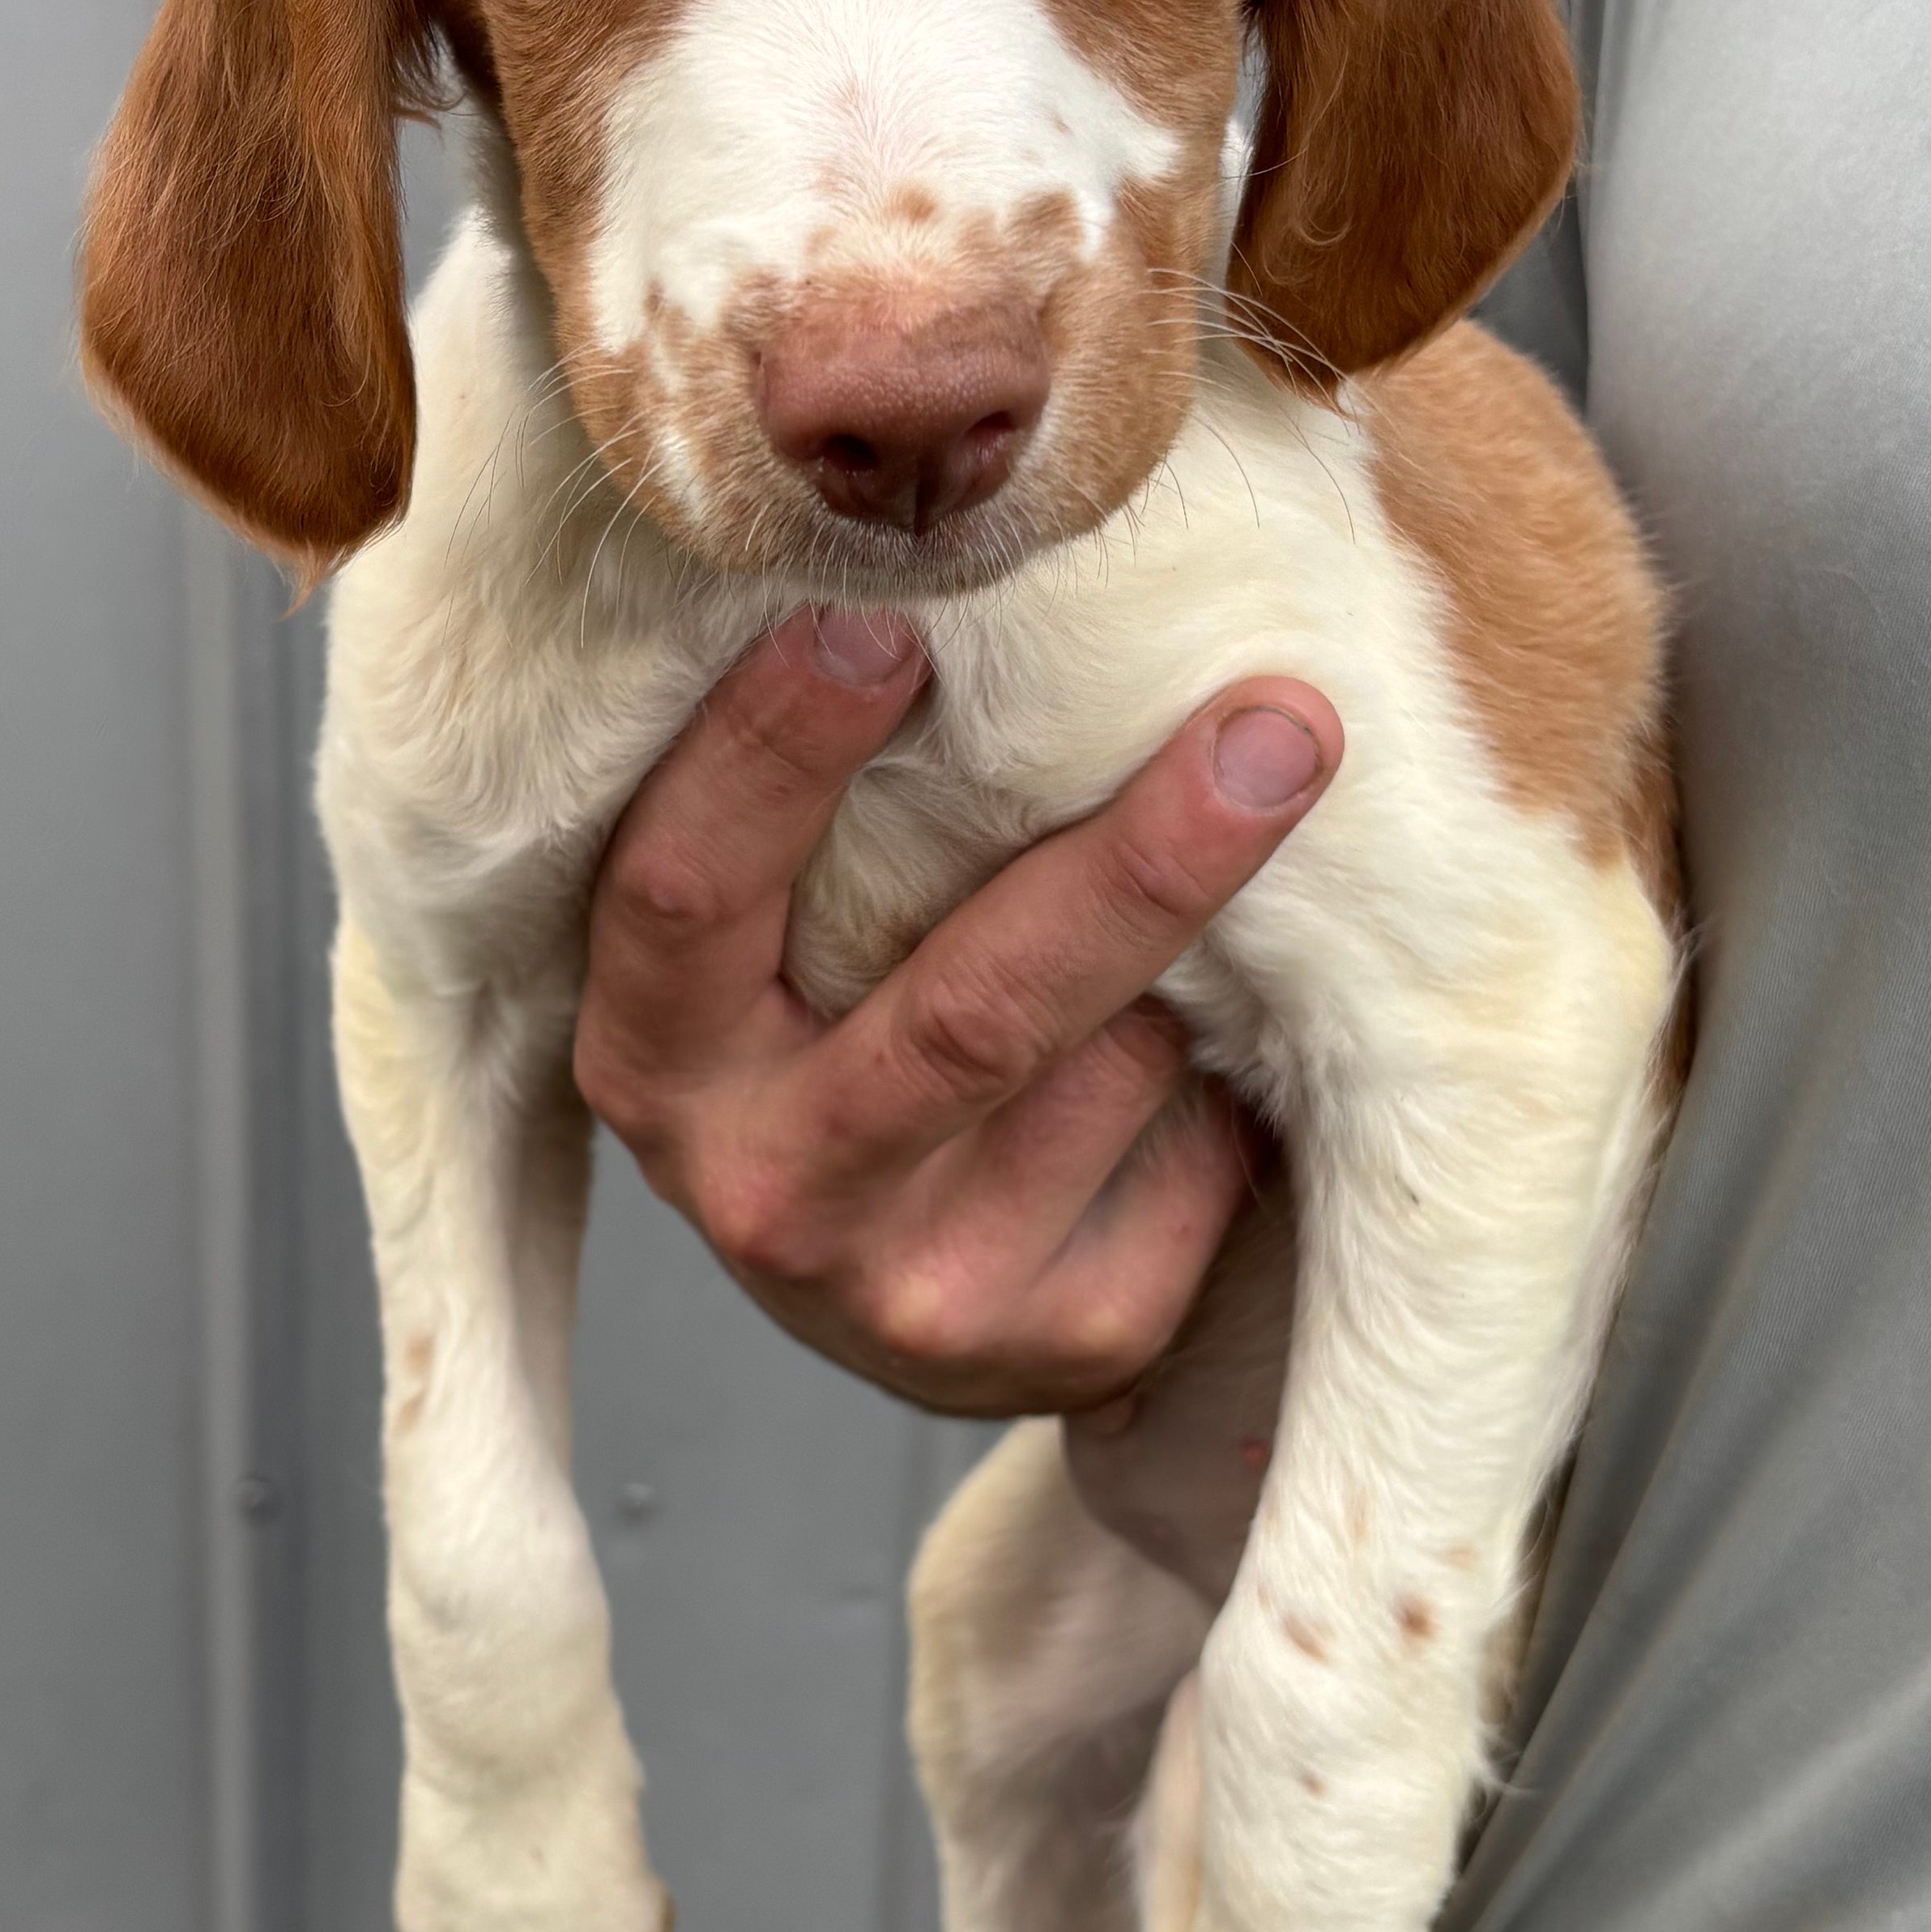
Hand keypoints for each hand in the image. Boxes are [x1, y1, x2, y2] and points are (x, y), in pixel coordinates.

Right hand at [571, 608, 1339, 1417]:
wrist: (925, 1289)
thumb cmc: (852, 1029)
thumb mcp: (781, 940)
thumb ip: (826, 821)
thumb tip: (960, 587)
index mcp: (653, 1058)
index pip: (684, 893)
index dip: (776, 754)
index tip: (891, 613)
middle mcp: (763, 1188)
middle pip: (967, 1014)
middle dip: (1140, 859)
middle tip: (1277, 726)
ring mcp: (912, 1290)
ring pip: (1112, 1065)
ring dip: (1190, 966)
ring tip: (1216, 885)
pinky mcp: (1060, 1344)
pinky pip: (1196, 1153)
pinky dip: (1228, 1068)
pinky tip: (1220, 1045)